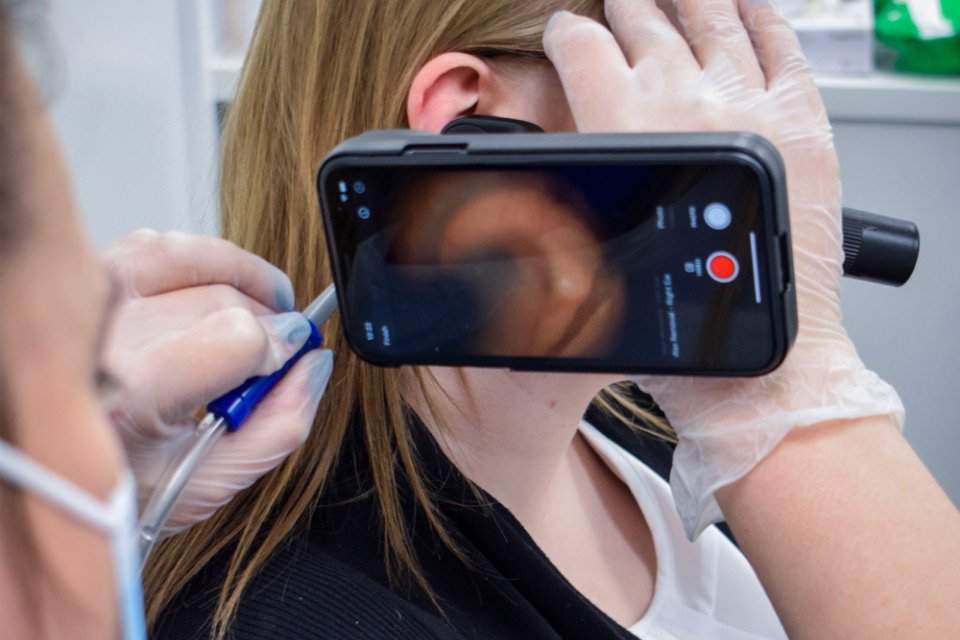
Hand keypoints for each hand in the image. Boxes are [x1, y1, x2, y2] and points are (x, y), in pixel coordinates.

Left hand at [100, 230, 332, 535]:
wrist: (56, 479)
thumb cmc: (124, 489)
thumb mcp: (212, 483)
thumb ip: (280, 425)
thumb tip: (315, 365)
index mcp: (132, 396)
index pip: (236, 336)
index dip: (281, 346)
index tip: (294, 360)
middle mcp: (103, 338)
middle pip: (223, 298)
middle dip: (267, 322)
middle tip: (276, 356)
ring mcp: (89, 303)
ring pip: (194, 257)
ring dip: (242, 279)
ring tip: (261, 310)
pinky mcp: (85, 283)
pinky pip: (158, 244)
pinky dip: (200, 260)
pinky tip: (215, 290)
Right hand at [544, 0, 902, 537]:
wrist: (764, 362)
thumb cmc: (684, 328)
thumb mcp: (590, 265)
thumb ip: (561, 206)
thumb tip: (535, 186)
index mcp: (624, 128)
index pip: (584, 50)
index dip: (566, 33)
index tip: (565, 29)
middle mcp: (687, 102)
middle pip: (645, 23)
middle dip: (622, 8)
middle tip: (615, 2)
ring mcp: (751, 104)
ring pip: (711, 19)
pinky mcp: (802, 123)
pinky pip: (781, 44)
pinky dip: (761, 16)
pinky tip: (745, 5)